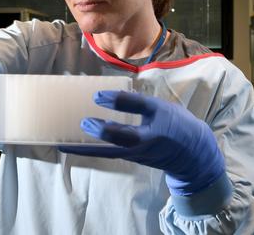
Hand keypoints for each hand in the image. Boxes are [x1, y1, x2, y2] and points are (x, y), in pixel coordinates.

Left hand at [60, 90, 225, 196]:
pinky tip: (74, 143)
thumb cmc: (174, 125)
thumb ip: (136, 102)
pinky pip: (106, 153)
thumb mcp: (160, 109)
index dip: (116, 100)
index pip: (136, 107)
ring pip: (106, 151)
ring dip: (85, 147)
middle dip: (100, 130)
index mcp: (156, 122)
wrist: (191, 155)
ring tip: (62, 142)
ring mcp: (134, 153)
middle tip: (82, 120)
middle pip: (119, 137)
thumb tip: (106, 96)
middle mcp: (143, 142)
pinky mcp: (128, 157)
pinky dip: (90, 150)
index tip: (98, 94)